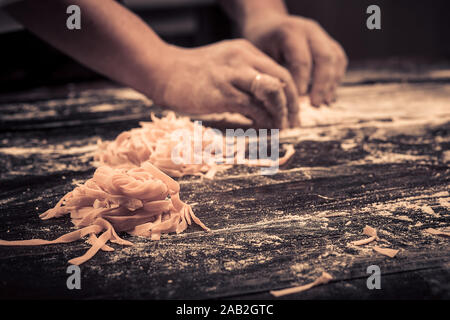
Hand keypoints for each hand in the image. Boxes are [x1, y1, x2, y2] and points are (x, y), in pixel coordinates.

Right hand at [151, 40, 299, 128]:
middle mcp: (243, 58)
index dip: (292, 94)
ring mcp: (233, 75)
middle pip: (283, 80)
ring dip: (280, 114)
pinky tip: (261, 130)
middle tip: (292, 124)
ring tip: (279, 129)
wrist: (162, 71)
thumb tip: (263, 105)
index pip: (281, 71)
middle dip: (292, 105)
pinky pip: (253, 108)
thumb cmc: (191, 74)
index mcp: (245, 52)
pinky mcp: (223, 93)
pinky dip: (263, 121)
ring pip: (272, 92)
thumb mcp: (224, 67)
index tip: (292, 112)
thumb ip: (244, 79)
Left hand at [243, 14, 347, 106]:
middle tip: (315, 104)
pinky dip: (336, 77)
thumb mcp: (259, 57)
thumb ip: (272, 74)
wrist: (267, 26)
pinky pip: (339, 59)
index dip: (301, 82)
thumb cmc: (260, 45)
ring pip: (335, 58)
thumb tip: (281, 101)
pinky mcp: (327, 41)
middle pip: (324, 57)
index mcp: (289, 32)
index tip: (298, 101)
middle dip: (322, 84)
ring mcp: (321, 34)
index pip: (301, 60)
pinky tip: (329, 94)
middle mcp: (309, 30)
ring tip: (324, 102)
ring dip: (331, 83)